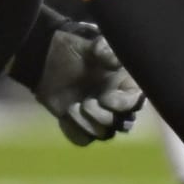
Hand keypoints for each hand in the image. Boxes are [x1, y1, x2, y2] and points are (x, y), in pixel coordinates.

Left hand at [32, 20, 144, 145]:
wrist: (48, 60)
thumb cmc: (74, 49)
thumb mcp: (91, 44)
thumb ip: (105, 49)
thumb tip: (116, 61)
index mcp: (124, 85)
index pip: (136, 102)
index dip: (123, 104)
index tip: (105, 97)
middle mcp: (116, 103)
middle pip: (124, 124)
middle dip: (104, 117)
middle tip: (86, 103)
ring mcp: (98, 116)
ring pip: (104, 134)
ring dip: (88, 124)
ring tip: (73, 107)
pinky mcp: (80, 125)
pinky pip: (83, 139)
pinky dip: (74, 130)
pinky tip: (65, 115)